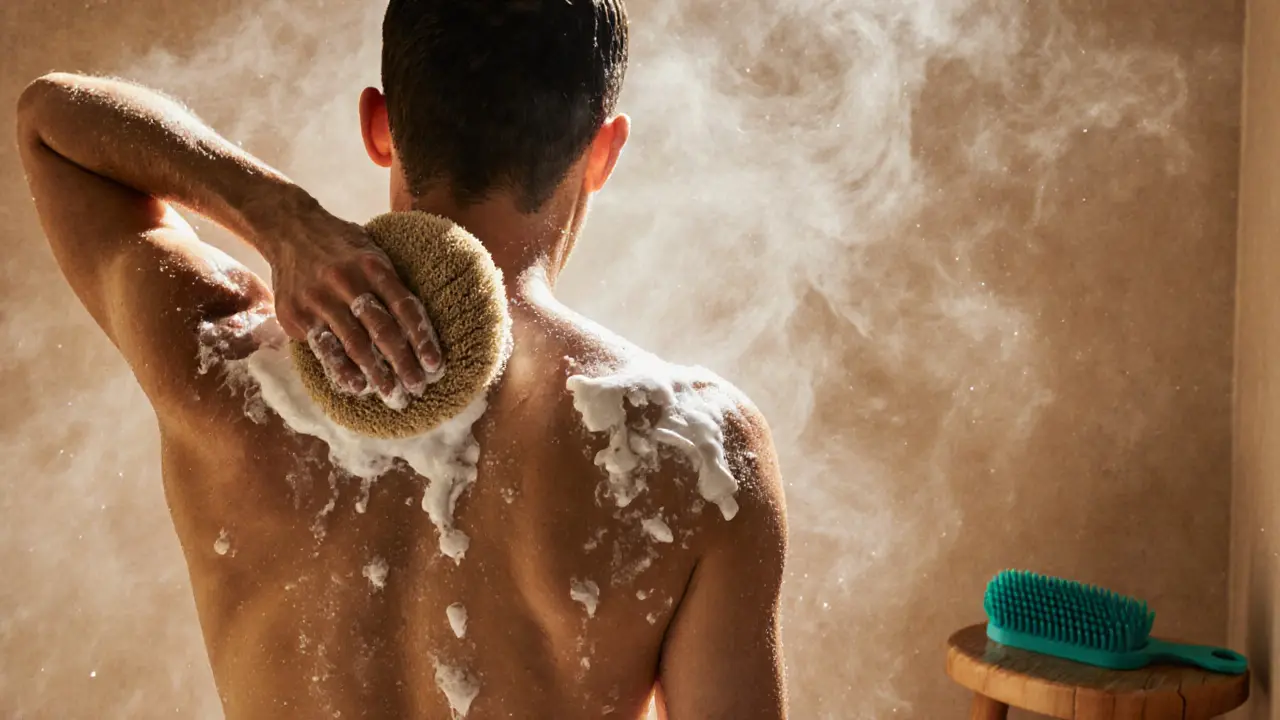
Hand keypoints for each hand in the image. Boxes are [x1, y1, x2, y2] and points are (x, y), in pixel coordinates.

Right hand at [264, 206, 442, 405]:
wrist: (289, 231)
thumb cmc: (341, 248)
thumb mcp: (372, 252)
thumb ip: (392, 284)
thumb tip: (422, 325)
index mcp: (374, 266)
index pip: (405, 308)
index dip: (423, 339)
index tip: (436, 366)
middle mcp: (348, 282)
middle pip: (384, 331)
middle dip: (404, 364)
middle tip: (418, 389)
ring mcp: (320, 299)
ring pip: (355, 344)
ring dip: (378, 375)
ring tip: (394, 397)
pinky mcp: (297, 314)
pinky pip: (324, 349)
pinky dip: (342, 371)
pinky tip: (358, 387)